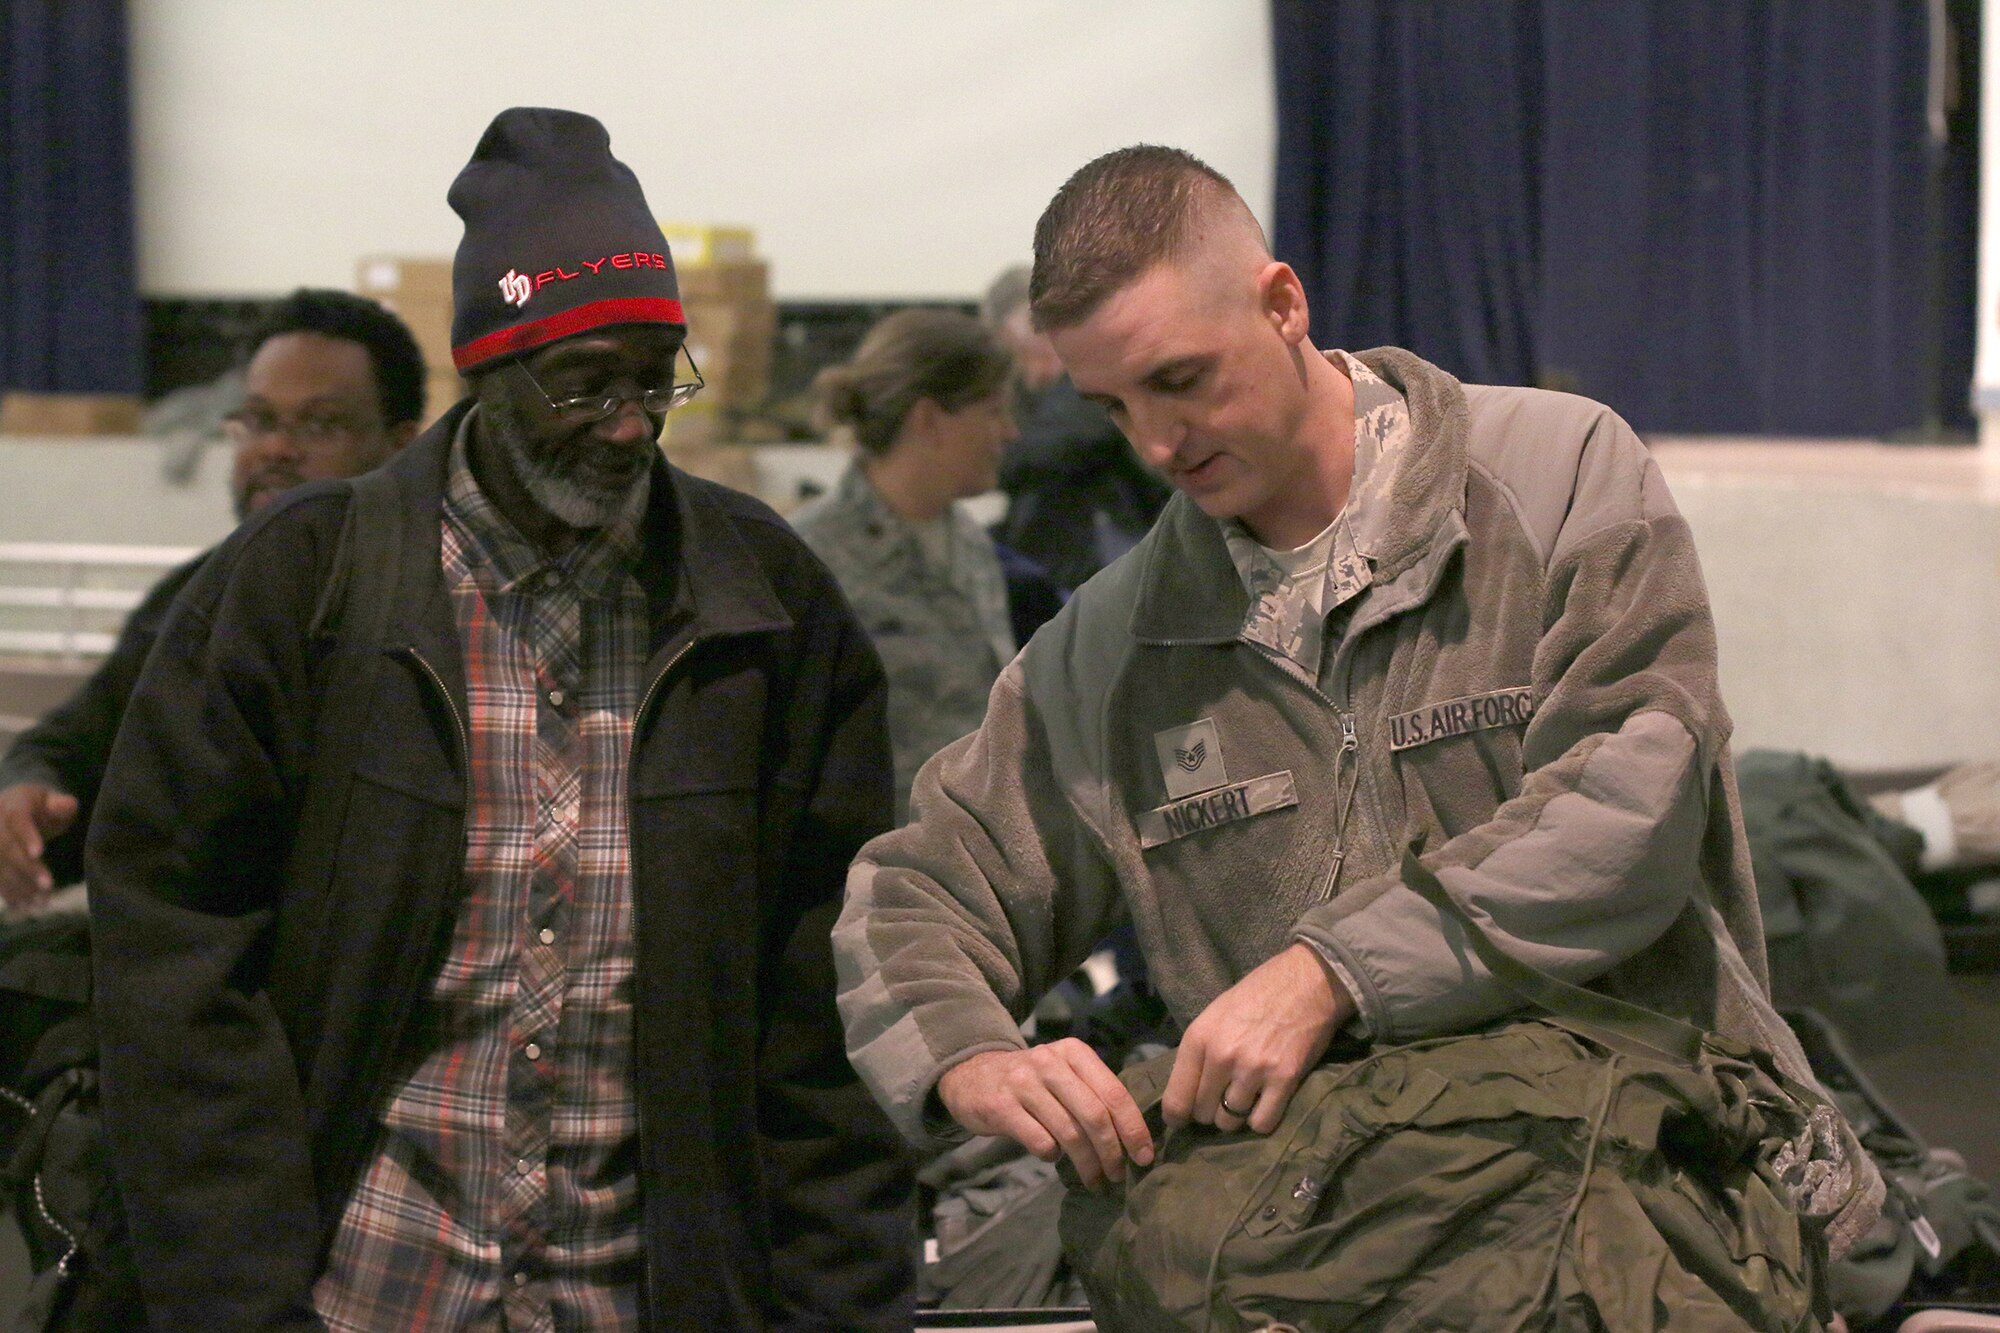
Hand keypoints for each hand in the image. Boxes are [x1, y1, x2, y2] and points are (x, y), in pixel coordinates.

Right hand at [0, 781, 79, 909]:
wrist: (14, 809)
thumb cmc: (40, 806)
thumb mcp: (52, 800)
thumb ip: (61, 804)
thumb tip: (67, 805)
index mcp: (12, 805)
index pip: (18, 819)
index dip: (27, 836)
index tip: (40, 853)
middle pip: (6, 847)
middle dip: (26, 867)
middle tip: (48, 884)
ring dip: (18, 885)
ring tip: (40, 901)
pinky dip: (9, 893)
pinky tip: (24, 906)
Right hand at [935, 1040, 1154, 1188]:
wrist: (971, 1074)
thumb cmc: (1031, 1081)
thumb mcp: (1064, 1072)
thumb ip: (1093, 1094)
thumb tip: (1132, 1139)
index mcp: (1074, 1053)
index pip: (1114, 1093)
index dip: (1133, 1129)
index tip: (1144, 1157)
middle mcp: (1050, 1062)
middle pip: (1095, 1116)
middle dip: (1112, 1152)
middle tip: (1118, 1175)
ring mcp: (1024, 1083)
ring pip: (1069, 1133)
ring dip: (1087, 1164)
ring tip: (1095, 1180)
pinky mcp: (1001, 1106)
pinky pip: (1040, 1142)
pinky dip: (1052, 1155)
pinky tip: (1052, 1156)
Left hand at [1163, 942, 1353, 1134]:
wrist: (1306, 982)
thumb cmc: (1256, 995)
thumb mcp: (1214, 1015)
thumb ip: (1199, 1053)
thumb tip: (1186, 1092)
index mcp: (1199, 1038)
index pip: (1176, 1099)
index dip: (1176, 1117)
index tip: (1181, 1121)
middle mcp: (1222, 1056)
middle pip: (1203, 1114)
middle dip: (1209, 1112)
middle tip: (1220, 1101)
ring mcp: (1253, 1070)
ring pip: (1230, 1122)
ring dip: (1235, 1117)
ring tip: (1244, 1100)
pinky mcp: (1284, 1079)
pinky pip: (1262, 1123)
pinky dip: (1261, 1121)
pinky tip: (1264, 1105)